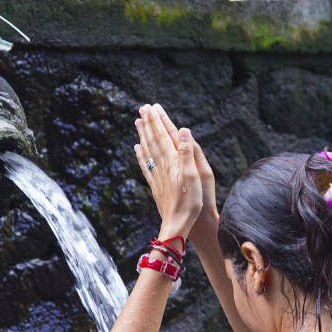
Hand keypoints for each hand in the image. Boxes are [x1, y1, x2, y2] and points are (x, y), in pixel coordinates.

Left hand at [134, 104, 201, 240]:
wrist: (177, 225)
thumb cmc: (190, 202)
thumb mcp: (194, 176)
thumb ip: (186, 152)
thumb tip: (183, 130)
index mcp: (173, 162)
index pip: (163, 136)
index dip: (157, 121)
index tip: (151, 107)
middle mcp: (162, 166)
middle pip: (153, 140)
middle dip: (148, 123)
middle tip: (142, 108)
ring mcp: (157, 176)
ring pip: (147, 151)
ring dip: (143, 135)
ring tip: (138, 122)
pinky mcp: (155, 186)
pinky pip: (146, 166)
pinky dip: (141, 155)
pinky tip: (137, 148)